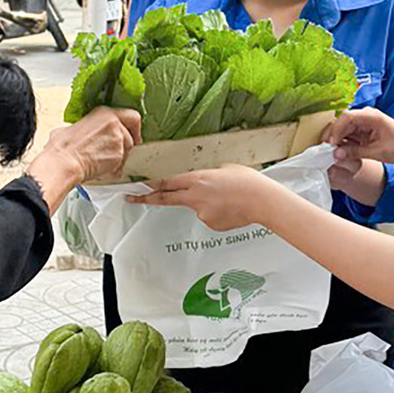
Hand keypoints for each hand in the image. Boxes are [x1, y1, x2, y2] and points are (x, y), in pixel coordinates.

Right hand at [42, 106, 141, 182]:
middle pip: (130, 135)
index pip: (131, 116)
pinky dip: (114, 169)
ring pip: (127, 150)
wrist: (64, 162)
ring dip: (119, 158)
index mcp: (103, 113)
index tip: (133, 134)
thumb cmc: (63, 147)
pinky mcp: (119, 155)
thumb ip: (81, 127)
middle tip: (119, 151)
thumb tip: (74, 132)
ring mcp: (118, 139)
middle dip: (125, 145)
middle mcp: (114, 123)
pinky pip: (122, 164)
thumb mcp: (70, 127)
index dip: (134, 128)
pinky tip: (101, 169)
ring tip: (103, 162)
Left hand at [131, 164, 276, 231]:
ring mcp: (201, 213)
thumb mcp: (223, 169)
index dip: (150, 185)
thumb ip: (207, 176)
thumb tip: (202, 182)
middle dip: (148, 198)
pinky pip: (209, 216)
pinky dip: (216, 212)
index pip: (167, 182)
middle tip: (131, 198)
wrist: (262, 201)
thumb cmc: (246, 180)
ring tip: (228, 198)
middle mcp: (195, 196)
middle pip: (166, 198)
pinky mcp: (210, 224)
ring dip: (206, 203)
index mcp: (197, 179)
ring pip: (196, 207)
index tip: (136, 186)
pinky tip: (230, 208)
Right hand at [324, 108, 393, 175]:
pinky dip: (344, 144)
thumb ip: (355, 152)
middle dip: (334, 136)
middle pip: (342, 122)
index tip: (332, 145)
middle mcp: (366, 117)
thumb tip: (335, 154)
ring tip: (336, 155)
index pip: (347, 117)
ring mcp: (364, 124)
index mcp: (372, 116)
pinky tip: (343, 153)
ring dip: (338, 142)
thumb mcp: (378, 152)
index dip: (336, 130)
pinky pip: (348, 136)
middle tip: (329, 151)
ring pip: (343, 130)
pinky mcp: (363, 132)